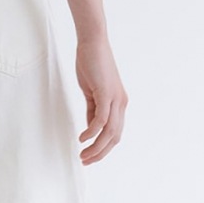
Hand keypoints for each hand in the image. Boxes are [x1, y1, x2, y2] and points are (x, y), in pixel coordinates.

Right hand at [75, 36, 127, 164]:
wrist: (93, 42)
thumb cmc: (91, 63)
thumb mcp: (92, 91)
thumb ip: (93, 109)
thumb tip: (90, 128)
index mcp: (119, 103)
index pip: (115, 133)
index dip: (104, 147)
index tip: (90, 155)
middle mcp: (121, 103)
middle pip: (115, 137)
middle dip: (101, 153)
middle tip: (86, 161)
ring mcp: (115, 99)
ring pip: (110, 132)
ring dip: (96, 147)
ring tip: (83, 155)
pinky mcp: (106, 94)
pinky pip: (101, 120)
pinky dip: (92, 132)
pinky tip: (82, 138)